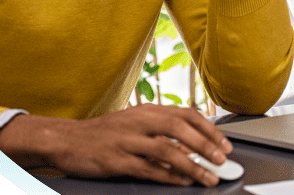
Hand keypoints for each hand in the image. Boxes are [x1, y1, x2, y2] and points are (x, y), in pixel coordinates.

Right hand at [0, 103, 231, 186]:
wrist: (68, 139)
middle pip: (179, 128)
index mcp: (148, 110)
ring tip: (207, 177)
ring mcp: (128, 140)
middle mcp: (140, 121)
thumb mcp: (135, 122)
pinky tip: (181, 182)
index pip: (186, 113)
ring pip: (167, 150)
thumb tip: (193, 143)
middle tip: (222, 159)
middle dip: (205, 144)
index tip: (224, 143)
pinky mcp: (116, 160)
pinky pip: (147, 169)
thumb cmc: (106, 133)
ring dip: (191, 165)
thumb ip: (161, 129)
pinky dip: (167, 176)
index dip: (208, 128)